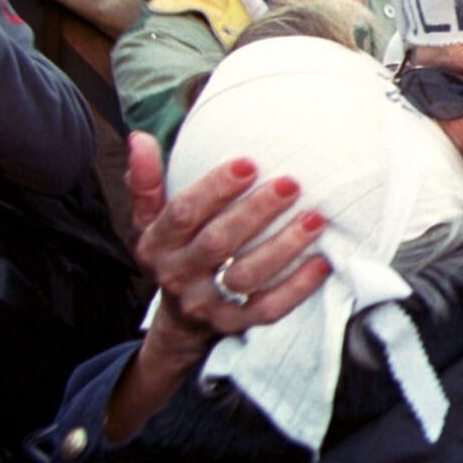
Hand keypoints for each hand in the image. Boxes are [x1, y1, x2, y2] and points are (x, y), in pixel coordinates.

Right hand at [108, 133, 330, 438]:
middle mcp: (178, 275)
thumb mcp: (150, 219)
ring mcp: (208, 303)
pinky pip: (269, 309)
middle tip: (292, 184)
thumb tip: (140, 138)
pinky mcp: (236, 324)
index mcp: (157, 244)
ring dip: (284, 246)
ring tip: (316, 219)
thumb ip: (146, 182)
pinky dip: (297, 287)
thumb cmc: (176, 252)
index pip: (183, 213)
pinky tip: (322, 262)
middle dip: (256, 212)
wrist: (181, 317)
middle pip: (218, 242)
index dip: (215, 187)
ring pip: (247, 275)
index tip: (249, 163)